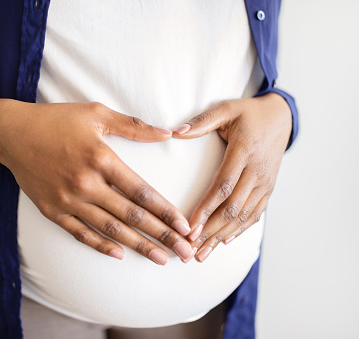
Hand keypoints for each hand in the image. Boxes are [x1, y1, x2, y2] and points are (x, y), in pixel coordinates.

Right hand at [0, 99, 193, 264]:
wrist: (12, 133)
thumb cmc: (56, 119)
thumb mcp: (96, 113)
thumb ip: (133, 126)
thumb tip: (168, 133)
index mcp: (100, 158)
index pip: (141, 192)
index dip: (165, 211)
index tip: (184, 226)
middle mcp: (85, 183)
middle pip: (130, 216)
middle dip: (161, 235)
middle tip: (184, 252)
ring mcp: (67, 200)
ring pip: (109, 229)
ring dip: (137, 245)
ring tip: (161, 258)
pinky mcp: (52, 210)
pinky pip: (80, 233)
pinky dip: (100, 246)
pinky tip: (119, 255)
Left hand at [172, 93, 291, 261]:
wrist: (282, 117)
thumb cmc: (249, 113)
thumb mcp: (226, 109)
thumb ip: (201, 122)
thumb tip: (174, 132)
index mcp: (244, 151)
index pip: (223, 186)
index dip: (207, 208)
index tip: (190, 226)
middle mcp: (257, 171)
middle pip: (233, 207)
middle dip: (210, 231)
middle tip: (189, 248)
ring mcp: (265, 182)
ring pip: (243, 216)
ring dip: (222, 237)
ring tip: (202, 254)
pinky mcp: (268, 189)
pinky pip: (255, 214)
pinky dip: (240, 230)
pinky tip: (224, 242)